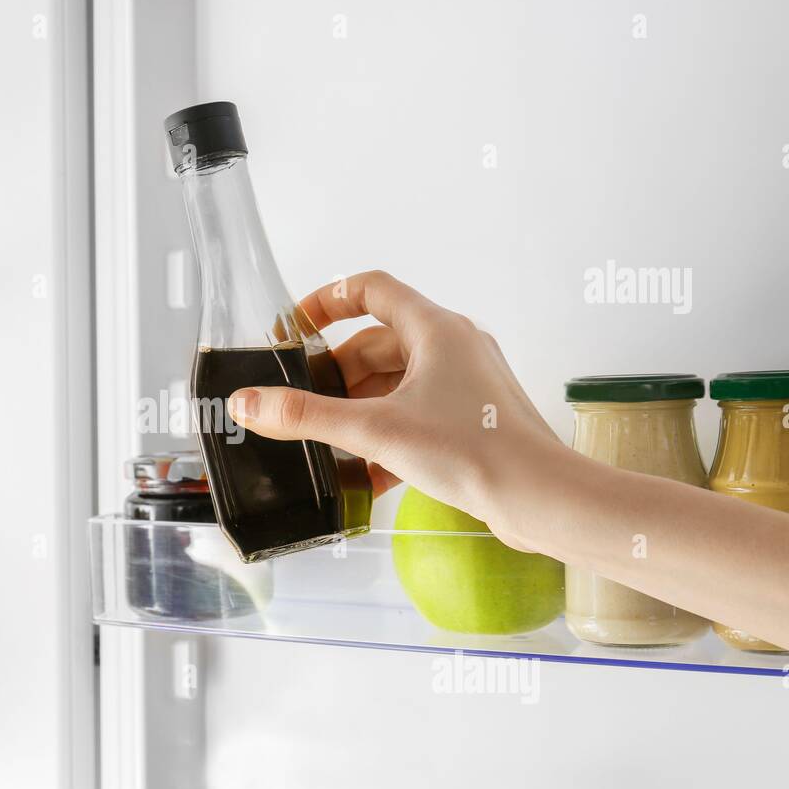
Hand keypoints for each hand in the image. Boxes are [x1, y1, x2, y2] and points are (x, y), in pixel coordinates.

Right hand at [227, 270, 567, 546]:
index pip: (370, 289)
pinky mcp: (474, 421)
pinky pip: (418, 416)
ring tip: (327, 443)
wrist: (541, 499)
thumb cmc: (474, 450)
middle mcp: (454, 347)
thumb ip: (307, 416)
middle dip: (336, 375)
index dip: (325, 302)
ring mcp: (467, 385)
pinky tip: (364, 475)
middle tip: (302, 403)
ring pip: (397, 384)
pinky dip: (387, 436)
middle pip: (378, 344)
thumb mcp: (376, 430)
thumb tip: (248, 403)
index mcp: (435, 329)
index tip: (293, 329)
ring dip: (359, 410)